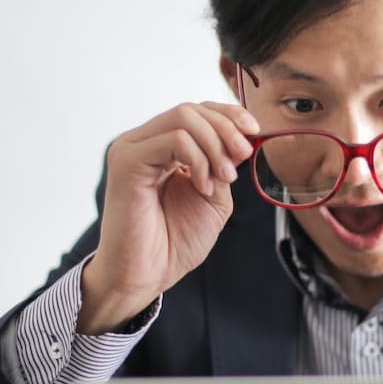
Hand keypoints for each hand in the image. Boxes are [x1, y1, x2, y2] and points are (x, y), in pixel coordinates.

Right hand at [79, 102, 258, 332]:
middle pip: (192, 109)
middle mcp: (144, 142)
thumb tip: (241, 138)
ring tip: (224, 178)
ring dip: (215, 145)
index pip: (196, 111)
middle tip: (243, 157)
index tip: (255, 131)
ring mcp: (132, 148)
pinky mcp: (127, 161)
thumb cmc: (174, 242)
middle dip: (227, 129)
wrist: (149, 274)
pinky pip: (174, 140)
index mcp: (162, 148)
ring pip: (184, 117)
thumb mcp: (214, 196)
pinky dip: (199, 160)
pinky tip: (202, 186)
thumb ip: (223, 164)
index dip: (228, 114)